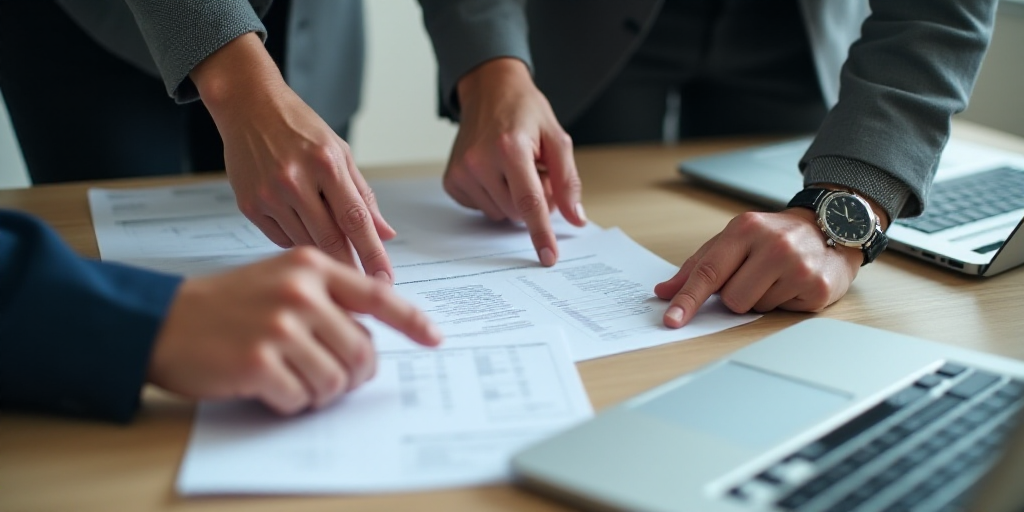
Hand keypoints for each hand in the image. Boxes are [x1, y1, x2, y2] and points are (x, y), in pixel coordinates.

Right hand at [148, 247, 441, 414]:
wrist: (162, 320)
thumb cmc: (225, 303)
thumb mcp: (280, 279)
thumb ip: (327, 296)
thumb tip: (371, 334)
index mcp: (310, 268)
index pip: (378, 295)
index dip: (411, 321)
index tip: (433, 338)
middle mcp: (300, 293)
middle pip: (362, 351)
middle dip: (354, 374)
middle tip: (332, 377)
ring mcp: (279, 327)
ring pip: (336, 379)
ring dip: (320, 391)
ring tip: (293, 378)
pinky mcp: (259, 362)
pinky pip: (302, 398)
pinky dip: (291, 402)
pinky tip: (269, 386)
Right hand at [191, 33, 395, 282]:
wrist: (249, 106)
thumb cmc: (297, 126)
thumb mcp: (340, 152)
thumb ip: (363, 195)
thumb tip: (385, 232)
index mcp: (326, 163)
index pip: (356, 220)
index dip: (373, 253)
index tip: (385, 278)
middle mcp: (295, 179)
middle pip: (329, 238)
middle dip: (350, 264)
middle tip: (362, 281)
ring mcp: (268, 194)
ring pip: (305, 241)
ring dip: (322, 250)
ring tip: (329, 241)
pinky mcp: (248, 205)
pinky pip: (280, 238)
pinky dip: (295, 238)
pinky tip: (298, 222)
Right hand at [449, 58, 587, 265]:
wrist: (489, 90)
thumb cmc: (525, 112)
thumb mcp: (557, 138)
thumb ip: (567, 181)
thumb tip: (575, 219)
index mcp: (510, 148)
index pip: (529, 202)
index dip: (541, 233)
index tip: (548, 257)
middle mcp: (480, 161)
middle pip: (517, 212)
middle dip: (533, 202)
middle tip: (537, 173)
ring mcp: (462, 171)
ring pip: (500, 213)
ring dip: (513, 199)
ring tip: (514, 169)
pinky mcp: (452, 180)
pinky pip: (482, 208)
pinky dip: (494, 197)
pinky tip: (495, 173)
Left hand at [654, 208, 862, 326]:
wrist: (831, 228)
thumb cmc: (774, 237)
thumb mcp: (734, 240)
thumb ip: (697, 266)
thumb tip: (664, 291)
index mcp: (746, 229)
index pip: (709, 271)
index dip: (688, 299)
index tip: (672, 319)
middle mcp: (774, 245)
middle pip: (731, 298)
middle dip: (736, 294)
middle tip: (753, 275)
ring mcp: (798, 266)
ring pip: (754, 308)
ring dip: (759, 298)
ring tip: (775, 277)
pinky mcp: (816, 288)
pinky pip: (780, 312)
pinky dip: (781, 302)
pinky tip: (792, 283)